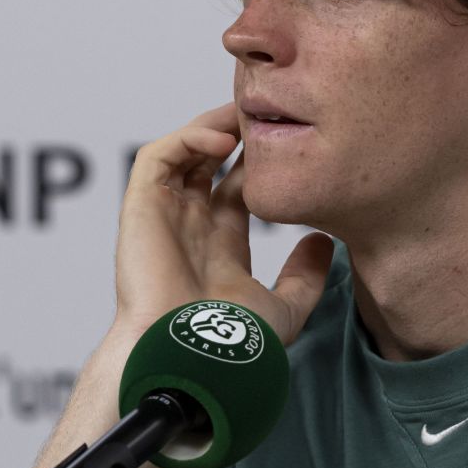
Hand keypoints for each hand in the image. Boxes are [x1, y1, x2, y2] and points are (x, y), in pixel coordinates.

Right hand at [113, 103, 335, 345]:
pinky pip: (158, 157)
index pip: (237, 187)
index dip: (260, 160)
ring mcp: (164, 214)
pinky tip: (221, 140)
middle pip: (209, 162)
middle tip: (268, 111)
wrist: (190, 356)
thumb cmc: (231, 345)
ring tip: (246, 116)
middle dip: (237, 133)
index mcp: (219, 245)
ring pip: (183, 152)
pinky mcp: (142, 206)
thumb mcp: (284, 308)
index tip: (290, 139)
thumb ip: (304, 277)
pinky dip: (187, 139)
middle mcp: (190, 225)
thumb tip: (325, 242)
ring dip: (212, 127)